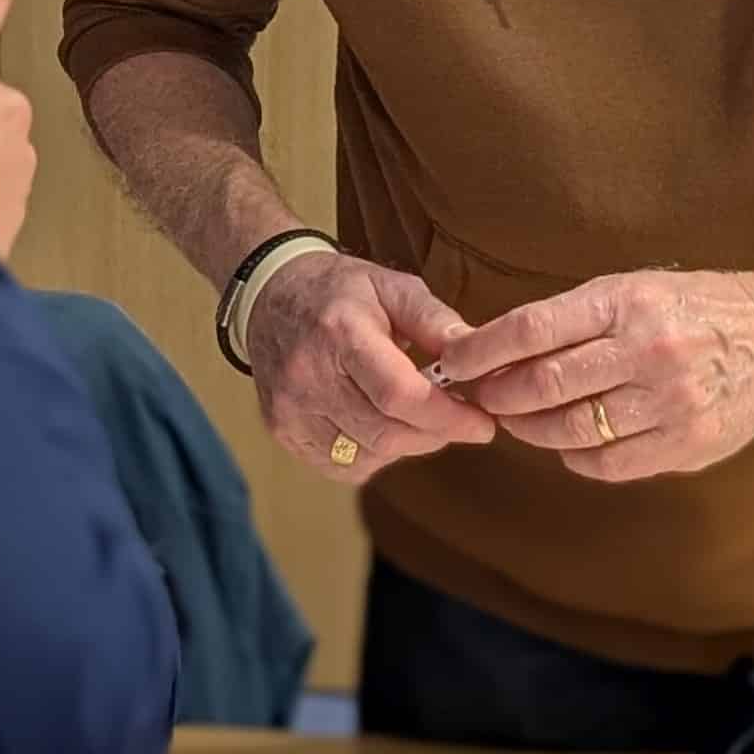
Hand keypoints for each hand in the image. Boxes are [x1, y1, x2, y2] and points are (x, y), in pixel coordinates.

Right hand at [245, 251, 498, 481]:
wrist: (270, 296)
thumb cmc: (340, 292)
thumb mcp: (393, 287)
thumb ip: (436, 321)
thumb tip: (478, 355)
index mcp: (340, 333)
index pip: (400, 395)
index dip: (448, 418)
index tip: (482, 424)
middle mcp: (308, 377)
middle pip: (386, 434)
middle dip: (434, 433)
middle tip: (457, 418)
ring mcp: (291, 410)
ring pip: (367, 456)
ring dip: (406, 445)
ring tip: (414, 414)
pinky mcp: (283, 432)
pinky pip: (342, 466)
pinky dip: (373, 455)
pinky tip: (378, 425)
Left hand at [434, 266, 753, 480]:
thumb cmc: (693, 307)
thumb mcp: (634, 289)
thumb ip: (573, 320)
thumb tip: (498, 354)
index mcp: (626, 302)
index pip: (533, 329)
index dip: (483, 351)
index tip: (455, 363)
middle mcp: (647, 351)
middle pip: (544, 385)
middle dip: (499, 396)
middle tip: (481, 397)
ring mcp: (670, 402)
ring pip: (570, 429)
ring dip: (530, 429)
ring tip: (519, 420)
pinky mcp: (687, 444)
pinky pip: (606, 462)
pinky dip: (574, 455)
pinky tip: (569, 441)